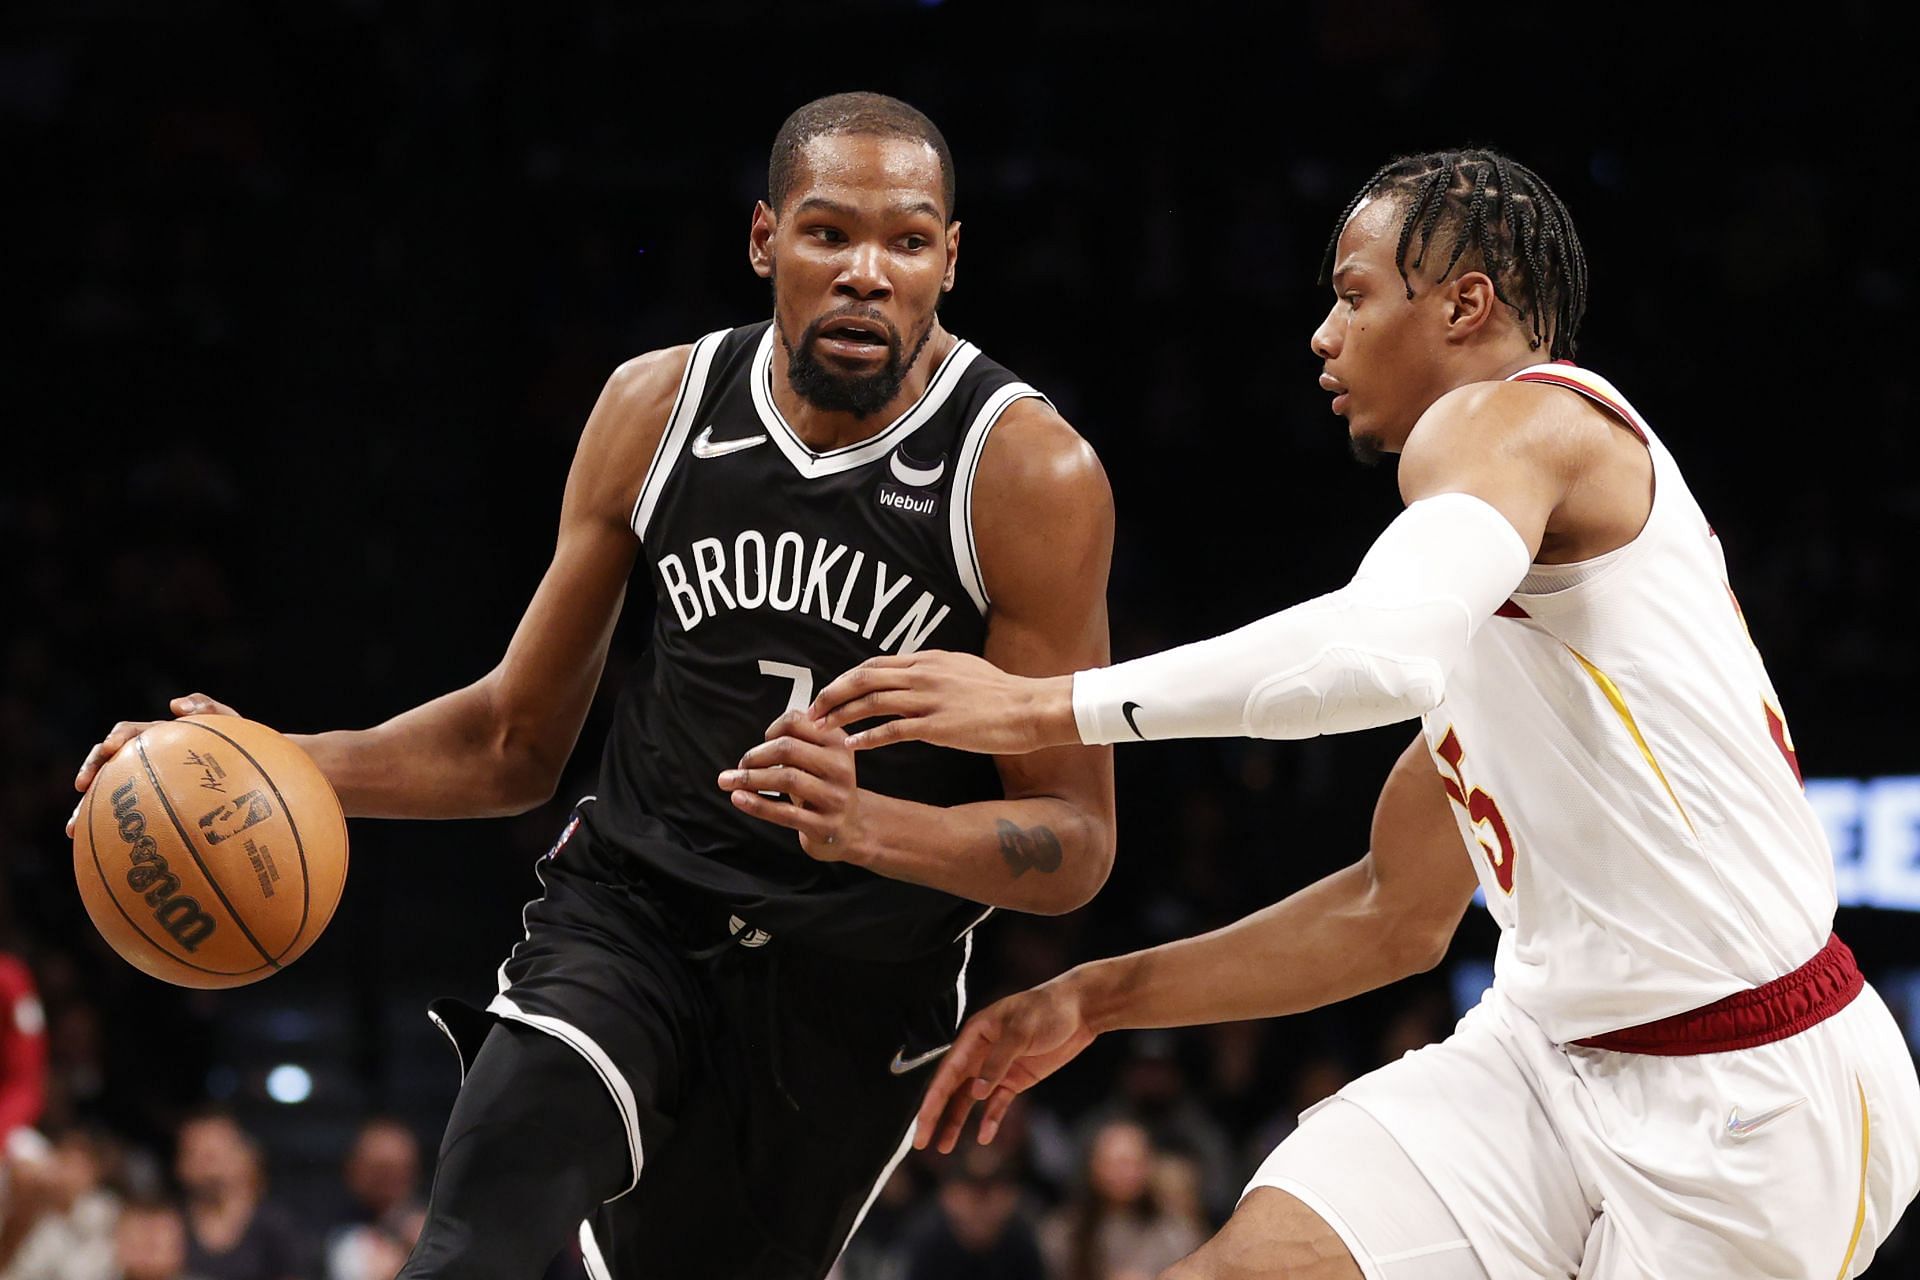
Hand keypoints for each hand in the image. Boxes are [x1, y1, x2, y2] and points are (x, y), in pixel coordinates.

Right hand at [68, 694, 239, 835]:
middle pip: (108, 763)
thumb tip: (175, 705)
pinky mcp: (152, 806)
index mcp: (161, 738)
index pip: (129, 734)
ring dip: (87, 808)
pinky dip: (110, 833)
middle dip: (91, 772)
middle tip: (82, 788)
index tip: (110, 749)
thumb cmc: (243, 746)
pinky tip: (102, 854)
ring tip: (73, 830)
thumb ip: (210, 708)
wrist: (254, 772)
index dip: (114, 740)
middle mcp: (148, 758)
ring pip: (109, 793)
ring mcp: (147, 782)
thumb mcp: (231, 725)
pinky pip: (128, 819)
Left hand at [717, 710, 863, 861]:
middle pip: (788, 748)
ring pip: (786, 778)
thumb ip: (795, 743)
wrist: (849, 828)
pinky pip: (784, 813)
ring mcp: (834, 797)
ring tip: (729, 781)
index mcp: (838, 743)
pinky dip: (756, 804)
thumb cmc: (824, 789)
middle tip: (741, 765)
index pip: (797, 722)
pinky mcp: (824, 825)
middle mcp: (839, 767)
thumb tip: (753, 750)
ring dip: (750, 778)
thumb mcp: (819, 759)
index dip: (771, 729)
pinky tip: (739, 798)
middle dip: (755, 755)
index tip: (762, 741)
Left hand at [809, 651, 1077, 755]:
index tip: (828, 695)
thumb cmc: (1000, 693)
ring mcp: (930, 699)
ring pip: (872, 701)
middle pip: (863, 678)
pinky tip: (852, 746)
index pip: (874, 664)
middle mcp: (923, 674)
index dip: (845, 679)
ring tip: (821, 731)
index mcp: (928, 660)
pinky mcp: (939, 725)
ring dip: (842, 715)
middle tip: (810, 712)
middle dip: (832, 694)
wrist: (1029, 708)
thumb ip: (934, 671)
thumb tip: (914, 672)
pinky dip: (868, 737)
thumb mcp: (962, 669)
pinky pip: (893, 729)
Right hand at [912, 976, 1096, 1153]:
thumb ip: (997, 1062)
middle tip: (920, 1142)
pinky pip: (998, 1103)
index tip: (921, 1122)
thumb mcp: (1020, 1032)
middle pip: (952, 1088)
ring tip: (945, 1148)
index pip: (947, 1071)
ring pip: (971, 1100)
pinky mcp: (1016, 1079)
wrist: (1080, 1010)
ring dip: (957, 1122)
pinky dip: (990, 1120)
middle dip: (936, 1115)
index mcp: (975, 1035)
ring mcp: (998, 1068)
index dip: (932, 1099)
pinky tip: (984, 1137)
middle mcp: (980, 1053)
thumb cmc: (1047, 1010)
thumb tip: (975, 1093)